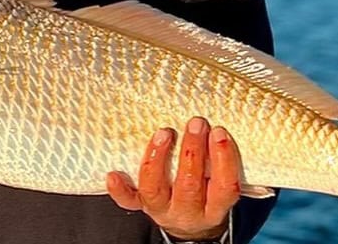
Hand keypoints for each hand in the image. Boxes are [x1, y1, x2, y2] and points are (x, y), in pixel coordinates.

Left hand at [107, 117, 240, 240]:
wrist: (189, 222)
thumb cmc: (207, 190)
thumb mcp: (221, 181)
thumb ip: (221, 159)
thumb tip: (220, 115)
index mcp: (214, 207)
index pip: (224, 186)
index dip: (223, 159)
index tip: (219, 131)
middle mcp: (188, 211)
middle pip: (189, 186)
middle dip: (192, 151)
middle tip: (196, 123)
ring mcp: (162, 209)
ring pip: (155, 190)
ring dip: (158, 159)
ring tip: (164, 133)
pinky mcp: (141, 206)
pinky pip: (128, 201)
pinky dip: (120, 189)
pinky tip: (114, 174)